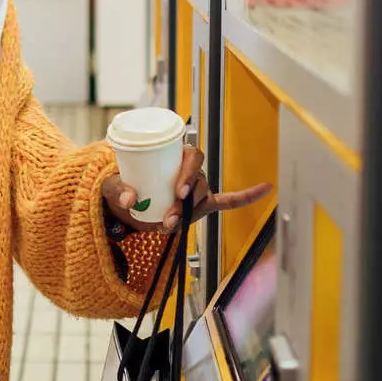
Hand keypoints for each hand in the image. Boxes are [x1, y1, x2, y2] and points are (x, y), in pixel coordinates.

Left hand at [101, 145, 273, 232]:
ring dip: (188, 213)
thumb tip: (129, 199)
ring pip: (201, 199)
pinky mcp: (202, 205)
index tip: (177, 191)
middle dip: (186, 199)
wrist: (129, 204)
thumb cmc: (125, 186)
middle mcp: (191, 170)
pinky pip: (228, 200)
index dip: (187, 173)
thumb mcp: (115, 187)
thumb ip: (118, 191)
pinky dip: (246, 196)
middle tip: (169, 216)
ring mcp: (198, 189)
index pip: (191, 157)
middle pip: (198, 180)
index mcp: (175, 155)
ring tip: (168, 225)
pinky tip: (266, 188)